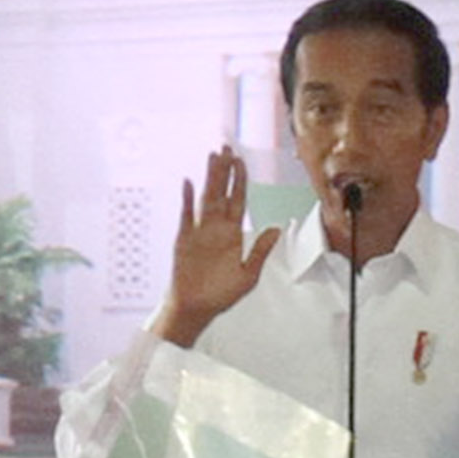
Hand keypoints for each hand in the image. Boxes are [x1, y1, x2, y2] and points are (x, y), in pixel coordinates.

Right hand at [157, 149, 279, 348]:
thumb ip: (259, 251)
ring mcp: (199, 232)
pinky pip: (186, 215)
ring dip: (209, 178)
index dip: (240, 181)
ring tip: (212, 157)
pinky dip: (187, 200)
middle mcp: (216, 228)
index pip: (238, 201)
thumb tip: (275, 229)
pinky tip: (189, 183)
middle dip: (224, 171)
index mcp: (232, 235)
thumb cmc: (220, 295)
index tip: (241, 162)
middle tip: (226, 148)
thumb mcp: (247, 276)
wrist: (195, 308)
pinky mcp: (183, 239)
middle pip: (221, 193)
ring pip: (206, 198)